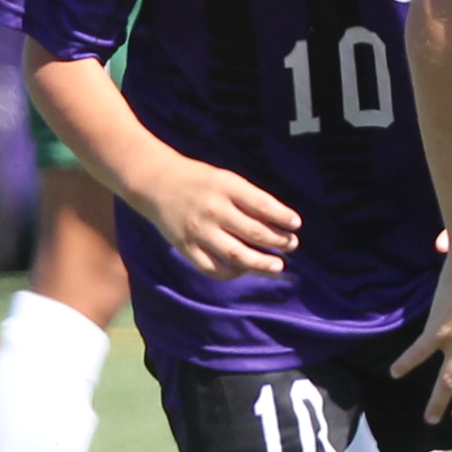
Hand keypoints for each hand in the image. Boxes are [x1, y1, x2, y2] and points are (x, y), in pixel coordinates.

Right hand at [128, 157, 301, 280]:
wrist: (155, 182)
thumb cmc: (199, 180)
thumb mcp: (226, 179)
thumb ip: (249, 198)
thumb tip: (279, 222)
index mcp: (226, 187)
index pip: (262, 205)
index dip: (283, 217)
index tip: (296, 224)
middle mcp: (214, 209)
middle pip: (254, 232)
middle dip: (278, 241)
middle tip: (292, 245)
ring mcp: (199, 231)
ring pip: (237, 255)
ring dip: (261, 263)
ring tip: (278, 266)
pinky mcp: (186, 247)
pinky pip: (213, 268)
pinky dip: (231, 273)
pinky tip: (244, 269)